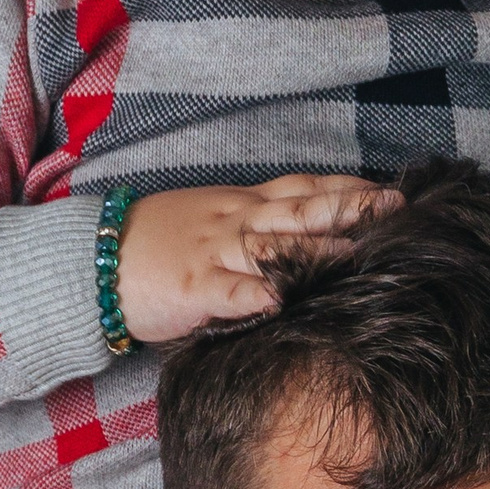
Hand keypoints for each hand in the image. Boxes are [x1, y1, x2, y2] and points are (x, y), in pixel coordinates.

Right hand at [115, 175, 399, 342]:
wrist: (93, 258)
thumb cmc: (154, 243)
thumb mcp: (210, 221)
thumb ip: (255, 227)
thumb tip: (304, 235)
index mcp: (241, 205)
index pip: (303, 188)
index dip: (347, 187)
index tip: (390, 190)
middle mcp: (235, 221)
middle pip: (300, 209)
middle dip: (349, 208)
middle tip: (396, 209)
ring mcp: (213, 251)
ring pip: (271, 245)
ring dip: (314, 249)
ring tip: (356, 254)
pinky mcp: (190, 286)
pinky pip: (224, 290)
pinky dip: (250, 294)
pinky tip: (276, 301)